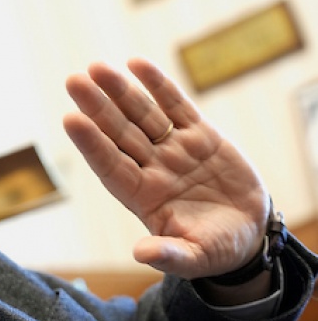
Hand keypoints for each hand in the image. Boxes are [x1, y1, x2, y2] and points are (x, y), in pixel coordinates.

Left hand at [63, 57, 269, 279]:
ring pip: (142, 114)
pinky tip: (137, 64)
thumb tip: (142, 254)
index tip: (70, 120)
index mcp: (144, 196)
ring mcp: (174, 148)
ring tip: (97, 67)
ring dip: (120, 90)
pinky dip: (158, 84)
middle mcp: (153, 167)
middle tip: (74, 81)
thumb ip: (170, 255)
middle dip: (97, 107)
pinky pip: (176, 105)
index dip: (91, 143)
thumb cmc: (215, 249)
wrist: (249, 232)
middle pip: (119, 132)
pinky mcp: (200, 135)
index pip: (110, 165)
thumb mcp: (196, 257)